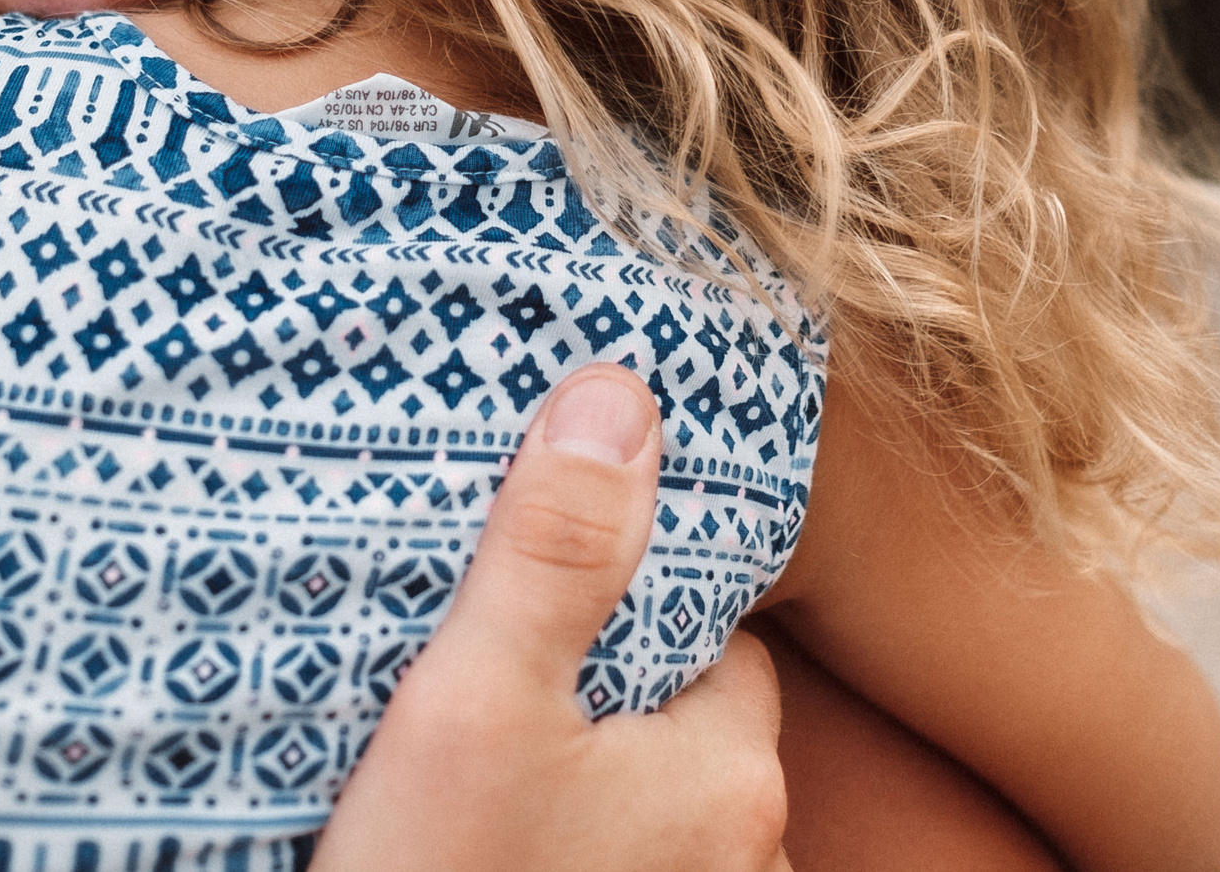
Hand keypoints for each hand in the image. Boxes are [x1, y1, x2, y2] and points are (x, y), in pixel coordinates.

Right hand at [312, 365, 791, 871]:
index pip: (720, 637)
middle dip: (616, 696)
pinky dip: (578, 853)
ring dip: (598, 791)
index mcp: (730, 777)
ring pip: (658, 821)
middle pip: (692, 732)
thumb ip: (551, 551)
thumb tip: (622, 395)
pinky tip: (493, 847)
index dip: (639, 597)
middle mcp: (745, 865)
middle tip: (507, 664)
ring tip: (493, 761)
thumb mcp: (474, 702)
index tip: (561, 578)